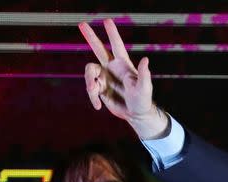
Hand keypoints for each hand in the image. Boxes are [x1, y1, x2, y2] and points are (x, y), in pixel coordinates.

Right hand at [78, 19, 167, 138]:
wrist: (136, 115)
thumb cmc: (143, 100)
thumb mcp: (145, 88)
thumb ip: (144, 74)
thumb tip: (146, 59)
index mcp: (123, 64)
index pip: (117, 46)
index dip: (112, 33)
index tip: (107, 20)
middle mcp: (112, 68)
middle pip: (99, 49)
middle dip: (91, 37)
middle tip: (82, 24)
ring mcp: (104, 77)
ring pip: (89, 72)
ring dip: (89, 82)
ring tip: (95, 93)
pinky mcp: (100, 89)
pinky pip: (90, 89)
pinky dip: (92, 97)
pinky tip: (98, 106)